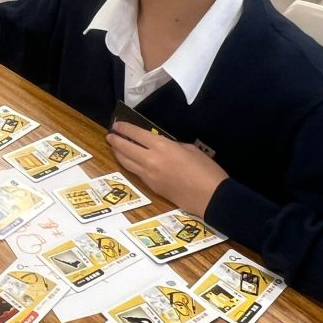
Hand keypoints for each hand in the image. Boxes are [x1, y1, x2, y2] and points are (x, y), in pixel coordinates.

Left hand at [107, 123, 227, 215]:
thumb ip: (171, 145)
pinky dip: (128, 164)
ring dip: (118, 153)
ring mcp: (149, 175)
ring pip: (126, 162)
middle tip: (110, 135)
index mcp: (162, 146)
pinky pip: (135, 173)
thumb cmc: (206, 170)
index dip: (124, 128)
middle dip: (115, 140)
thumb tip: (161, 146)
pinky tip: (128, 161)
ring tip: (114, 147)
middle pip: (125, 148)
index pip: (136, 134)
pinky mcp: (151, 187)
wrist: (211, 198)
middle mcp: (150, 159)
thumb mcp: (190, 149)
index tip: (117, 125)